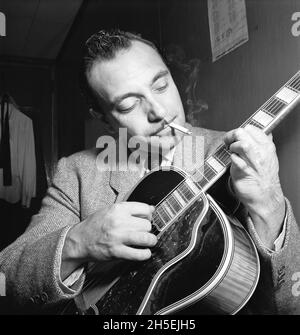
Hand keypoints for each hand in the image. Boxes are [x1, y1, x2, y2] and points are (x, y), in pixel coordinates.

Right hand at [61, 202, 156, 278]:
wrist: (79, 240)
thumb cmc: (95, 224)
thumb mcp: (111, 210)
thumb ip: (131, 209)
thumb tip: (151, 209)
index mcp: (118, 209)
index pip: (145, 209)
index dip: (149, 215)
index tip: (147, 219)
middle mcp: (119, 221)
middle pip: (147, 224)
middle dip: (148, 229)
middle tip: (144, 232)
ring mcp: (118, 237)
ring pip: (146, 238)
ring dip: (150, 241)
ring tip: (148, 242)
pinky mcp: (117, 252)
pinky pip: (139, 254)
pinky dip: (145, 254)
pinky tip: (143, 252)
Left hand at [224, 125, 285, 247]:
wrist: (265, 197)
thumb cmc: (263, 178)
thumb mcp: (267, 156)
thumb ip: (261, 143)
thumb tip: (252, 131)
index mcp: (267, 146)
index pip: (251, 128)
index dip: (239, 131)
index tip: (235, 137)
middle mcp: (261, 152)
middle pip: (242, 132)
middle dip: (231, 136)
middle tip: (228, 143)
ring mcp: (253, 162)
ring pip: (240, 144)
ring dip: (232, 147)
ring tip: (232, 153)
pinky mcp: (243, 172)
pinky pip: (234, 159)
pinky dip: (231, 159)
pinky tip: (233, 163)